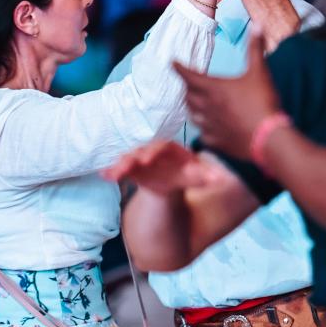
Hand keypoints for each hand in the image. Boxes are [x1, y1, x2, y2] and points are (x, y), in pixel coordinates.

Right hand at [103, 140, 218, 193]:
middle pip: (142, 151)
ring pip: (129, 160)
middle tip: (125, 164)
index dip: (153, 152)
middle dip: (134, 157)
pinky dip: (113, 172)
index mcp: (170, 148)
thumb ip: (206, 176)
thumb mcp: (197, 175)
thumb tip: (221, 179)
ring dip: (120, 166)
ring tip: (112, 173)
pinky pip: (121, 170)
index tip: (146, 159)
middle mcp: (153, 151)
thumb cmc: (186, 172)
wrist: (172, 178)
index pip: (161, 147)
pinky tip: (104, 175)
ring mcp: (140, 160)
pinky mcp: (131, 170)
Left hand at [174, 30, 282, 157]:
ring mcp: (210, 125)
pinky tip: (208, 128)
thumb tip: (257, 25)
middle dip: (187, 87)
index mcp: (213, 88)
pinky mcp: (216, 141)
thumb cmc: (262, 102)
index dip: (179, 68)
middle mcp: (207, 106)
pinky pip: (203, 134)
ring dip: (192, 107)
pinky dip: (203, 128)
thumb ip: (255, 48)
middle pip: (188, 95)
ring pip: (192, 115)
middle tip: (190, 82)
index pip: (188, 75)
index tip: (172, 62)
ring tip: (196, 103)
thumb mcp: (260, 71)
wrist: (268, 138)